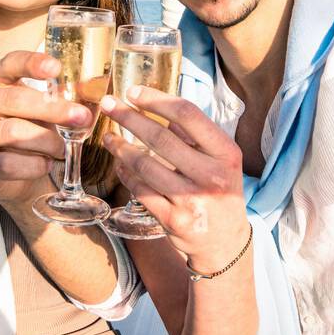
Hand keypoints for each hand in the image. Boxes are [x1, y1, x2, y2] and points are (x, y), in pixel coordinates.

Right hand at [0, 50, 92, 205]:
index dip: (33, 63)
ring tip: (63, 148)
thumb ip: (64, 98)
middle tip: (82, 117)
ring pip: (13, 131)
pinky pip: (6, 163)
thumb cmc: (34, 130)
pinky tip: (47, 164)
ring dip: (46, 141)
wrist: (20, 173)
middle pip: (15, 99)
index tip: (57, 68)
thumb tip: (91, 90)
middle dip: (53, 109)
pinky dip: (33, 165)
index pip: (11, 63)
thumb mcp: (48, 110)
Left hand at [97, 86, 249, 269]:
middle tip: (107, 105)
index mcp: (226, 153)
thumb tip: (158, 107)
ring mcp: (192, 199)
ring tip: (109, 138)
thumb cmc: (220, 192)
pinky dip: (125, 174)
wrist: (225, 243)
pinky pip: (140, 189)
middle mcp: (211, 175)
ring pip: (145, 164)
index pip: (188, 115)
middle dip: (129, 117)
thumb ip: (194, 136)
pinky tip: (118, 165)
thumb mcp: (220, 161)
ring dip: (121, 148)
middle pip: (160, 137)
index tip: (132, 92)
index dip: (156, 100)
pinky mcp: (173, 220)